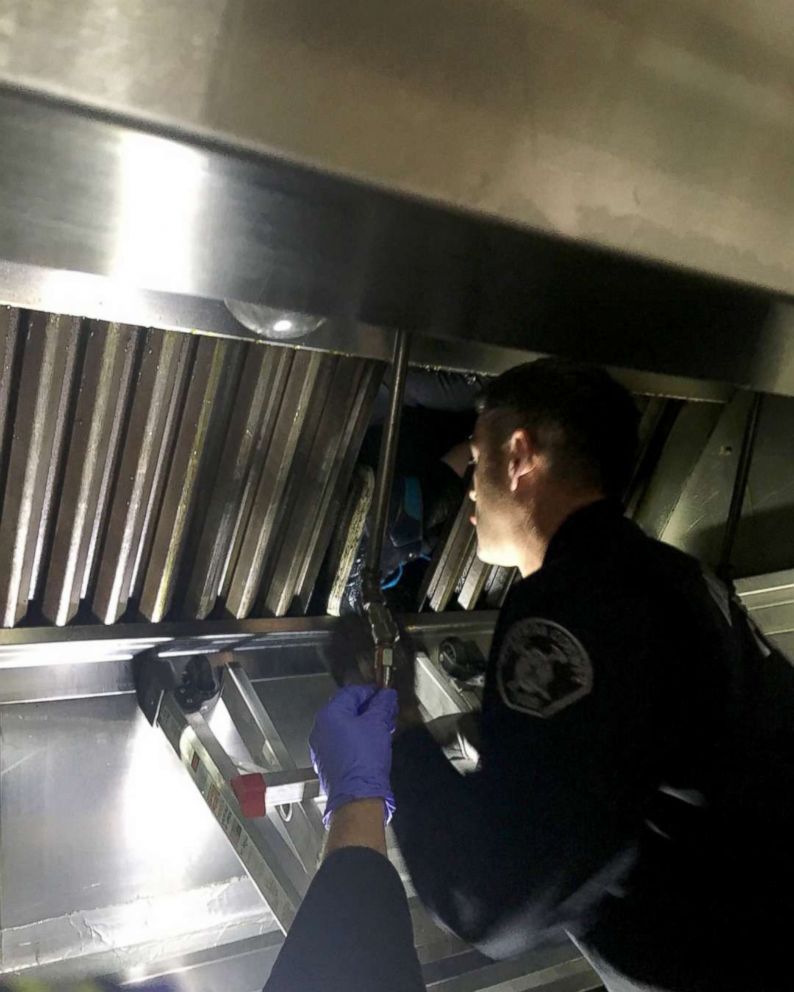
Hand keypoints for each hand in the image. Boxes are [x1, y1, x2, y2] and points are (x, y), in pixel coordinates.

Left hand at [310, 684, 397, 826]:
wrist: (357, 797)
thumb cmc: (364, 761)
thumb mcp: (378, 724)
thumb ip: (382, 705)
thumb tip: (387, 695)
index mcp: (329, 714)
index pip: (352, 692)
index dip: (371, 691)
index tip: (384, 694)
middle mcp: (320, 729)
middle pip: (346, 709)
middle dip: (368, 708)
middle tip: (386, 710)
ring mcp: (322, 747)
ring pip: (345, 726)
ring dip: (364, 723)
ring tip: (382, 726)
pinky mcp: (327, 762)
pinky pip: (342, 742)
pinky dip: (357, 738)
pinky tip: (372, 743)